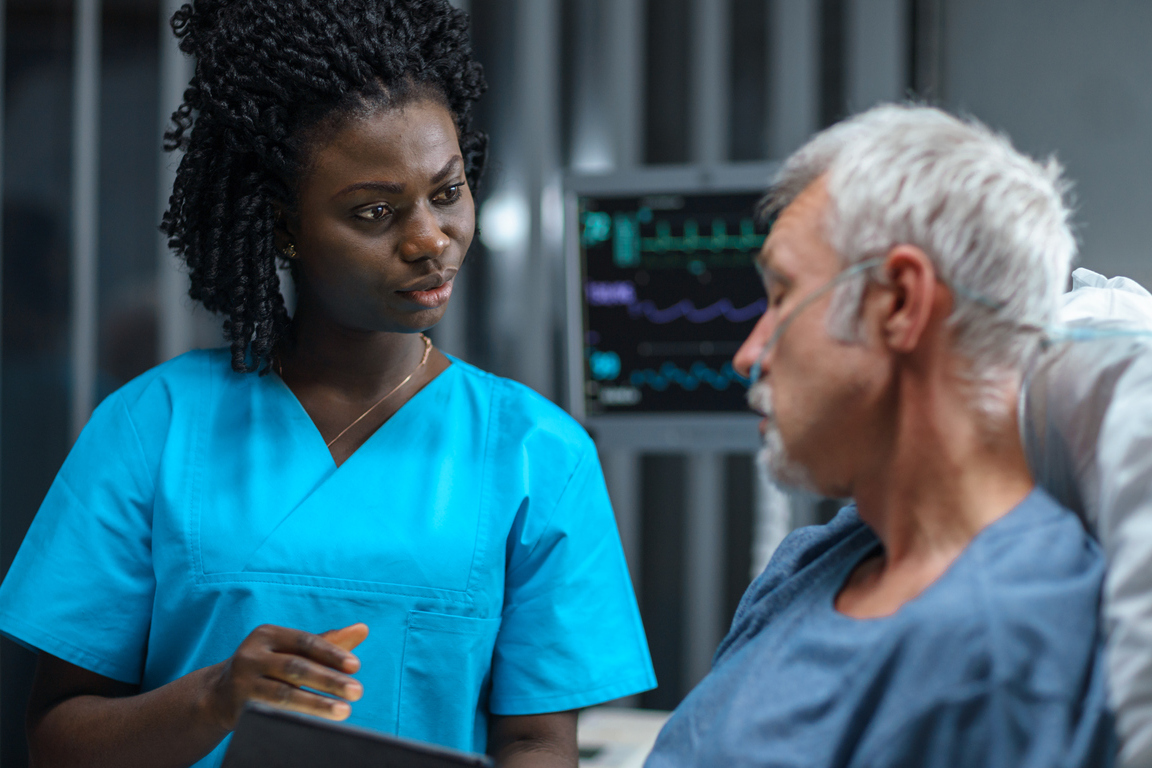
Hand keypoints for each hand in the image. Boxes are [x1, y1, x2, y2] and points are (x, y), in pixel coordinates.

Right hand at [204, 623, 369, 730]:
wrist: (219, 694)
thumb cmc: (268, 667)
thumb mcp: (291, 650)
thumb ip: (327, 642)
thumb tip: (363, 629)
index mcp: (268, 635)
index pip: (305, 642)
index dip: (331, 654)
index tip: (356, 666)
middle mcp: (251, 655)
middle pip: (296, 667)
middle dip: (329, 680)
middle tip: (358, 691)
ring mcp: (242, 682)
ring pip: (283, 694)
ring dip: (316, 704)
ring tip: (343, 711)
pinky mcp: (238, 708)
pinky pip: (270, 713)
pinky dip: (294, 718)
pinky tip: (315, 725)